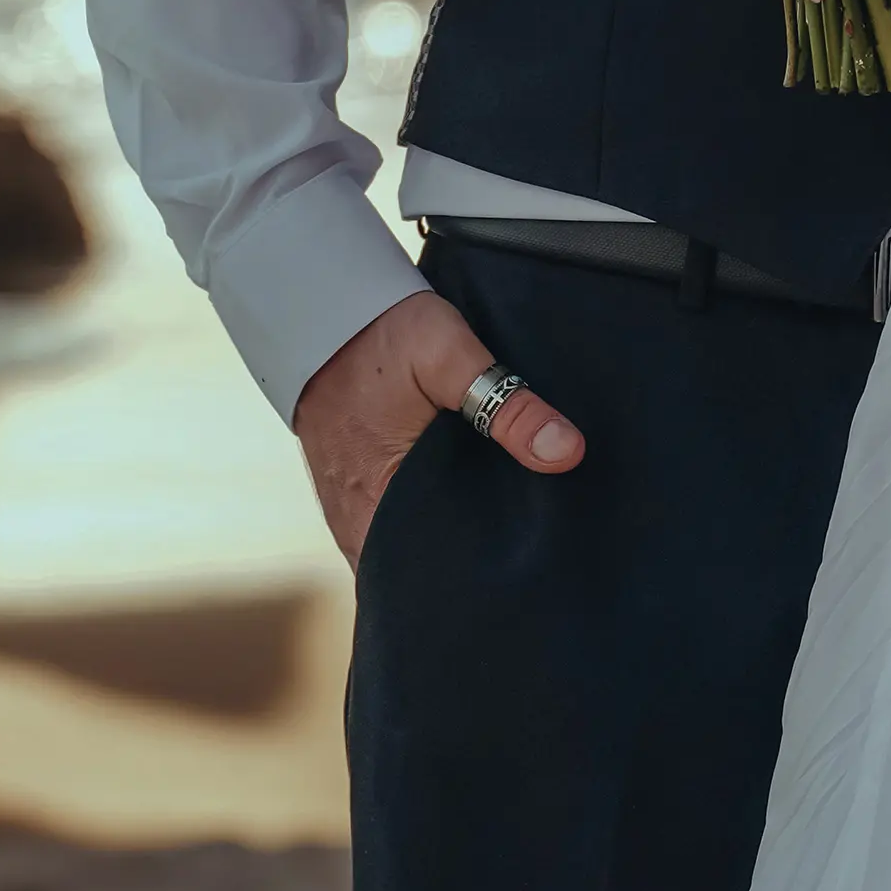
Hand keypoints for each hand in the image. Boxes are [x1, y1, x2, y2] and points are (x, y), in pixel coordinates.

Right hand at [292, 287, 584, 566]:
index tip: (524, 575)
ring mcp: (351, 510)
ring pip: (410, 547)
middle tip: (529, 556)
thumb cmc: (382, 334)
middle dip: (471, 566)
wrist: (325, 311)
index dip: (476, 579)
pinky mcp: (354, 492)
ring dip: (450, 543)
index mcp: (374, 506)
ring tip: (508, 538)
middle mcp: (357, 521)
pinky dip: (430, 522)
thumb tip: (566, 453)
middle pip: (422, 568)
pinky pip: (397, 525)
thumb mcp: (451, 356)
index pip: (429, 576)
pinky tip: (470, 508)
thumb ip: (509, 408)